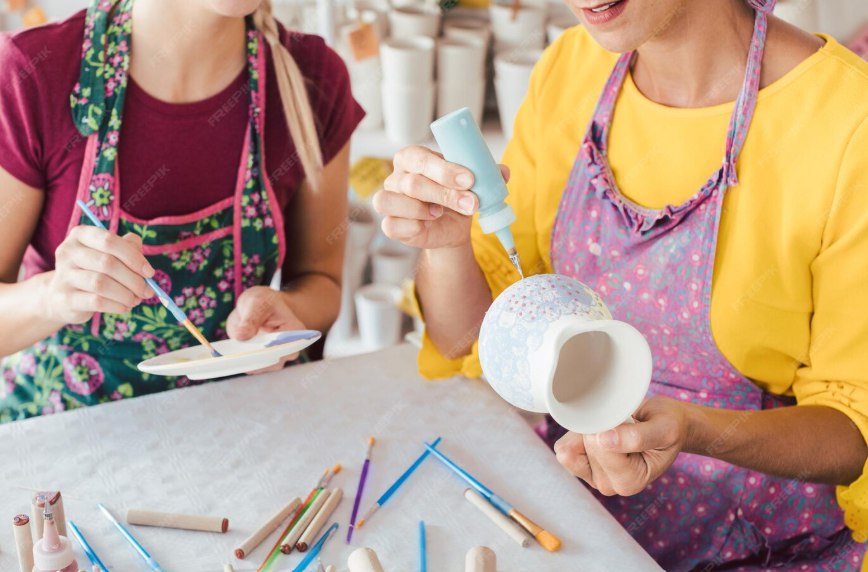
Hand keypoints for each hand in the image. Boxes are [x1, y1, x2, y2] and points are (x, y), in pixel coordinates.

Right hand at [48, 226, 154, 324]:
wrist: (62, 295)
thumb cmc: (94, 269)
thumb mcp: (110, 254)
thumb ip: (129, 249)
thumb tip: (145, 267)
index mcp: (80, 235)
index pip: (109, 241)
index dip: (134, 257)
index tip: (149, 273)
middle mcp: (68, 252)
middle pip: (107, 263)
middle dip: (134, 279)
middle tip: (147, 291)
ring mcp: (63, 275)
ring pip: (101, 283)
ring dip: (126, 294)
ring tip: (136, 300)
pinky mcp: (64, 298)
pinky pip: (96, 301)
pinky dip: (116, 305)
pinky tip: (124, 307)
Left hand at [227, 286, 305, 373]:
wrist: (260, 308)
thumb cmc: (264, 302)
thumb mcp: (257, 303)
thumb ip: (251, 318)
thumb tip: (241, 336)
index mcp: (295, 332)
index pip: (283, 346)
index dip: (267, 351)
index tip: (250, 353)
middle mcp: (290, 348)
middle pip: (274, 360)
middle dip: (255, 360)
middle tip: (236, 358)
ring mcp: (277, 357)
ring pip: (262, 366)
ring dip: (246, 363)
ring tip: (230, 359)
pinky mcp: (264, 361)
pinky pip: (253, 366)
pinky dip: (241, 363)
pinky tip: (230, 359)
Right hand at [374, 145, 509, 249]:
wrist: (451, 227)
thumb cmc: (456, 197)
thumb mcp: (472, 183)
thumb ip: (487, 174)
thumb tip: (502, 172)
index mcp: (412, 158)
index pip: (420, 158)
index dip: (444, 169)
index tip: (470, 179)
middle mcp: (396, 178)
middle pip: (412, 183)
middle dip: (445, 194)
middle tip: (471, 202)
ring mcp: (389, 201)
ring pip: (392, 201)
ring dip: (423, 210)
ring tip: (441, 213)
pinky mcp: (390, 224)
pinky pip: (391, 225)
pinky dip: (412, 226)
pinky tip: (427, 225)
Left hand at [553, 397, 689, 495]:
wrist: (668, 427)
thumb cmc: (668, 426)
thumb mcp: (663, 428)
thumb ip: (637, 437)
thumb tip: (603, 440)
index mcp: (630, 482)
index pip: (601, 445)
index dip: (610, 425)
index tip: (631, 424)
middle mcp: (609, 485)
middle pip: (585, 445)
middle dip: (600, 427)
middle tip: (624, 426)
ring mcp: (594, 478)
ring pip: (570, 447)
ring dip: (587, 431)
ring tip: (614, 431)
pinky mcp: (582, 468)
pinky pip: (565, 447)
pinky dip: (578, 434)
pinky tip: (600, 434)